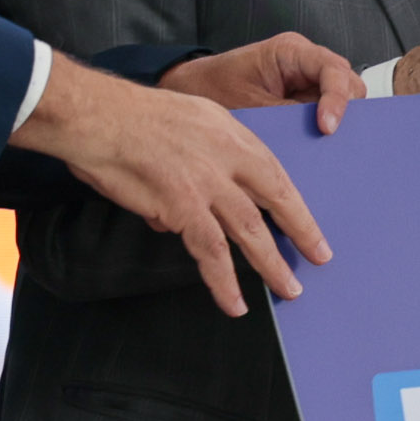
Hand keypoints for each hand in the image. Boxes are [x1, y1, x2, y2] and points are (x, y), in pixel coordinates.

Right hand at [9, 55, 331, 316]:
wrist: (99, 117)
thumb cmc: (129, 118)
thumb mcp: (185, 122)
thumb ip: (199, 159)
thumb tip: (186, 210)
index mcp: (230, 133)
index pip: (273, 170)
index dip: (293, 199)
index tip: (308, 220)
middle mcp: (227, 156)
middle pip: (276, 199)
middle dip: (301, 231)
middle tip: (320, 256)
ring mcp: (208, 183)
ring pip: (251, 231)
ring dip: (272, 264)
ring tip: (289, 289)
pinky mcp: (184, 207)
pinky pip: (211, 252)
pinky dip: (224, 282)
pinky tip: (234, 302)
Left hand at [160, 32, 363, 134]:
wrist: (190, 91)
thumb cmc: (213, 88)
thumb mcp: (251, 106)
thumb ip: (289, 116)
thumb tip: (323, 135)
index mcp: (291, 51)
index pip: (331, 69)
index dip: (337, 99)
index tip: (327, 127)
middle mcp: (304, 62)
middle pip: (346, 82)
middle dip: (345, 110)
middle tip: (332, 137)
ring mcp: (305, 81)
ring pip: (341, 98)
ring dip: (338, 120)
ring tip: (326, 144)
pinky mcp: (302, 100)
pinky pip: (324, 112)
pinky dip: (325, 127)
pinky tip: (318, 146)